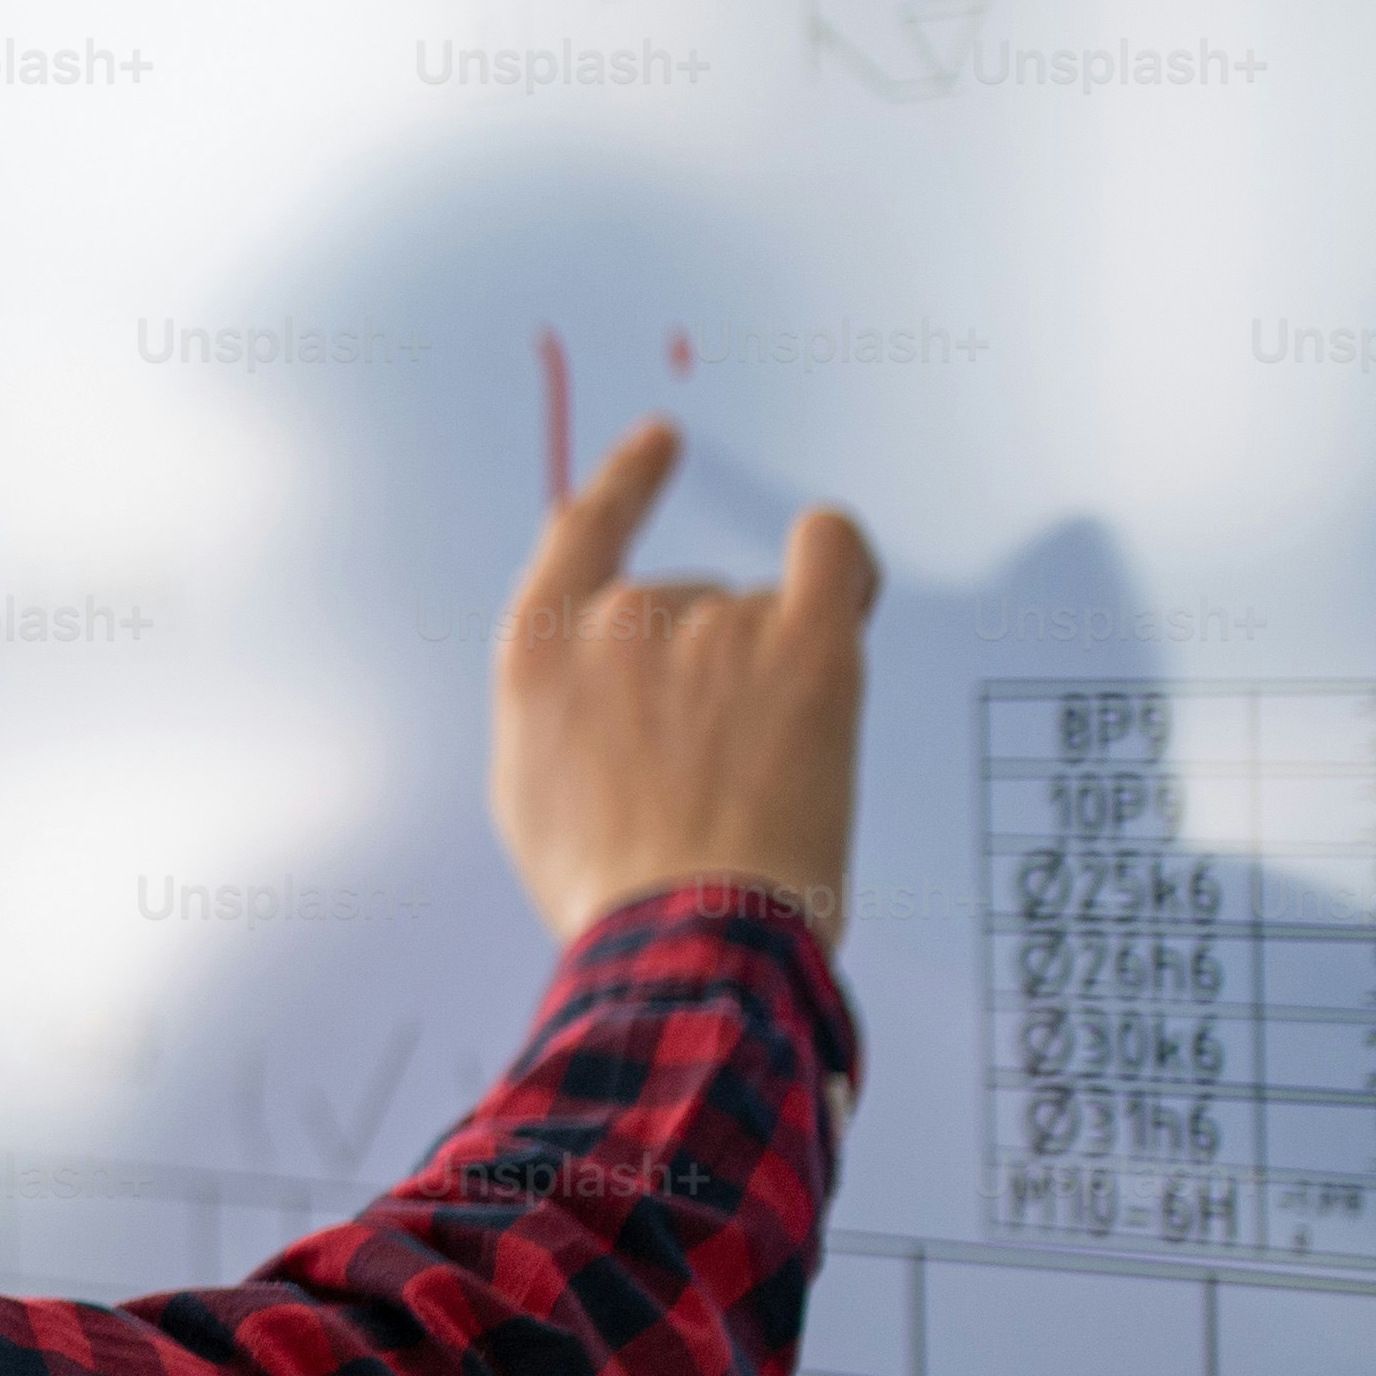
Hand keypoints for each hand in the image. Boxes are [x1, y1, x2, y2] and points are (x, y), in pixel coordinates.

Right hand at [486, 419, 874, 941]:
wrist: (685, 933)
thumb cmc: (608, 885)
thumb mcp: (529, 786)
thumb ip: (557, 699)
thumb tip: (592, 663)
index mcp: (540, 651)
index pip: (584, 531)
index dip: (628, 482)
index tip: (661, 442)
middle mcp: (620, 618)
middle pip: (687, 602)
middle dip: (711, 664)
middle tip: (729, 762)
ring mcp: (714, 625)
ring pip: (763, 615)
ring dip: (775, 666)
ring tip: (772, 768)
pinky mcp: (804, 645)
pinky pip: (833, 553)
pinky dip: (842, 558)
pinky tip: (846, 580)